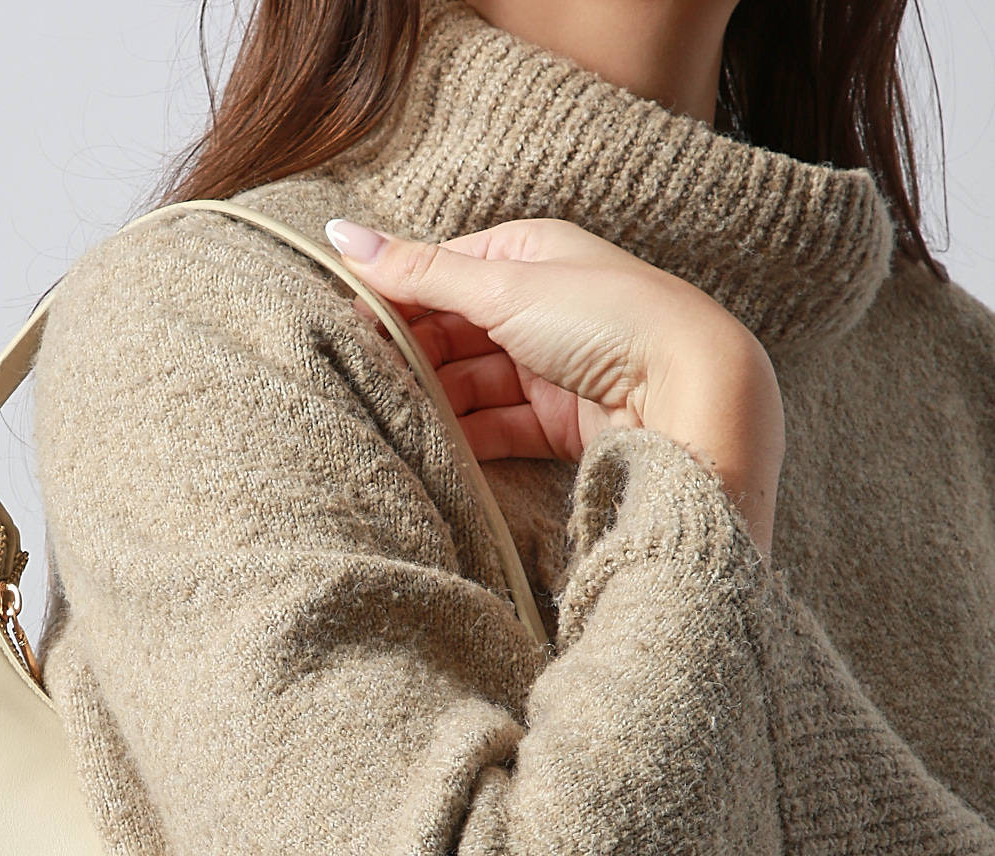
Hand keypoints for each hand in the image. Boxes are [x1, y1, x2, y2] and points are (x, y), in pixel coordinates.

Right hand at [324, 216, 785, 560]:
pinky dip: (465, 437)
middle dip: (409, 354)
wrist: (689, 393)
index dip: (393, 297)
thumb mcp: (504, 285)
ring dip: (432, 399)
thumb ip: (419, 272)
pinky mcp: (560, 423)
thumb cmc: (608, 319)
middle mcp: (540, 305)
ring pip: (471, 384)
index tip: (345, 325)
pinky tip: (430, 446)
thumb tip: (340, 234)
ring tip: (386, 416)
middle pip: (452, 331)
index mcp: (530, 253)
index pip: (442, 272)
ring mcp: (550, 367)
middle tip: (358, 378)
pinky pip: (497, 428)